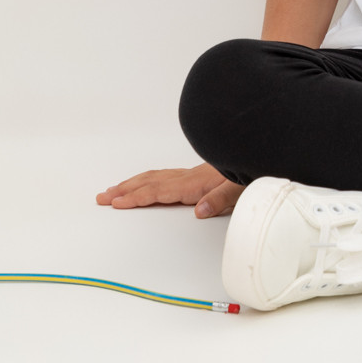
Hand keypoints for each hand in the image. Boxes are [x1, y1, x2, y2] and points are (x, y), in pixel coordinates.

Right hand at [96, 164, 244, 218]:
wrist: (259, 151)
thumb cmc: (249, 172)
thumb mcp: (239, 188)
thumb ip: (219, 199)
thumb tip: (200, 211)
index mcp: (194, 184)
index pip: (158, 191)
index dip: (136, 197)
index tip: (115, 203)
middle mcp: (189, 177)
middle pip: (150, 183)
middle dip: (124, 190)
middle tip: (102, 197)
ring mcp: (191, 174)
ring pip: (155, 177)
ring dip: (133, 183)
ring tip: (115, 190)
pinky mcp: (197, 174)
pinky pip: (165, 176)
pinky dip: (149, 179)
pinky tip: (147, 182)